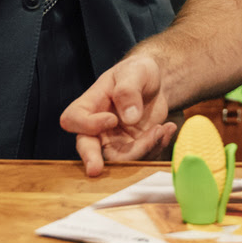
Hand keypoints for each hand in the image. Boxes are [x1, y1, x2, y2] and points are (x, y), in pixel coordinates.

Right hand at [61, 53, 177, 175]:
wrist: (155, 83)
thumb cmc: (137, 72)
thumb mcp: (135, 72)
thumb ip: (128, 91)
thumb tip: (129, 118)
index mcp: (89, 105)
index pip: (73, 120)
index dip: (88, 125)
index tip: (112, 118)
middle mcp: (97, 127)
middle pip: (87, 148)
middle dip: (92, 160)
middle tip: (95, 170)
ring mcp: (114, 141)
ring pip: (120, 158)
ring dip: (143, 149)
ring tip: (162, 128)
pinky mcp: (133, 148)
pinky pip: (141, 157)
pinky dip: (156, 146)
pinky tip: (168, 128)